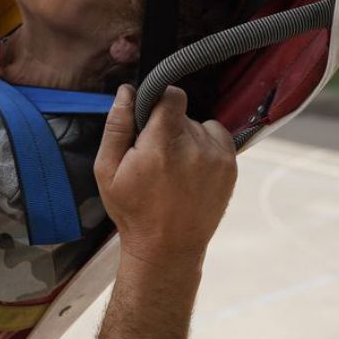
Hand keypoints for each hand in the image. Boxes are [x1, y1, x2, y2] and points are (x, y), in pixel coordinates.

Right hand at [95, 85, 236, 269]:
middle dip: (167, 125)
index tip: (149, 119)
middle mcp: (194, 146)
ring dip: (187, 136)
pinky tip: (190, 170)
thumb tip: (126, 91)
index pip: (171, 95)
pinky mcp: (230, 166)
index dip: (158, 100)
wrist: (168, 247)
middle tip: (155, 155)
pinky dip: (205, 146)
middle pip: (183, 112)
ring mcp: (217, 156)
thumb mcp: (107, 171)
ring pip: (200, 125)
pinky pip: (217, 137)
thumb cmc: (133, 211)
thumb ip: (116, 127)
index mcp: (161, 144)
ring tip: (174, 167)